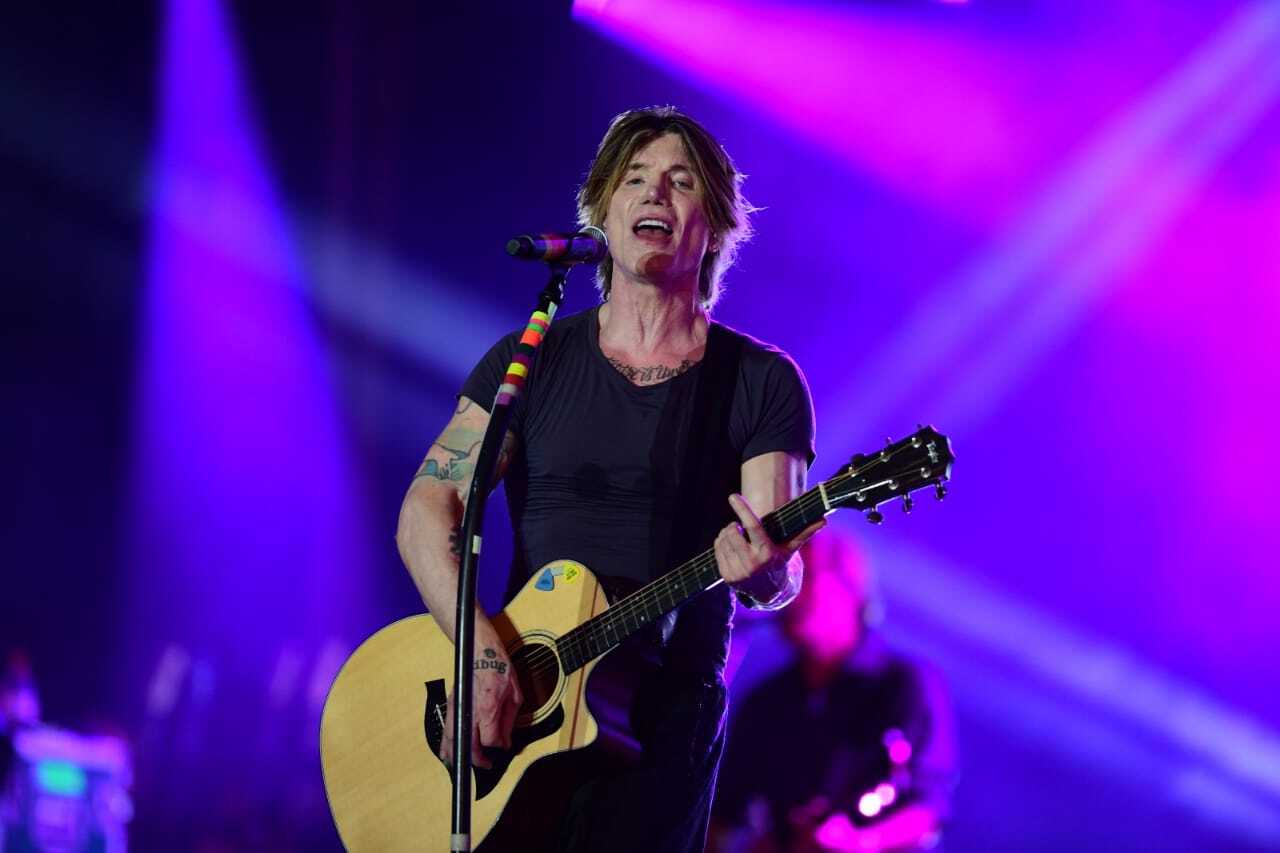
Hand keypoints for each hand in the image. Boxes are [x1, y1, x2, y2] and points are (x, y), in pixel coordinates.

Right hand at [439, 642, 522, 769]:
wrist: (480, 650)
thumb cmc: (499, 668)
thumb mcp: (514, 694)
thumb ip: (508, 721)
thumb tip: (505, 741)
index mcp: (488, 706)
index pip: (490, 738)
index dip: (497, 747)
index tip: (502, 747)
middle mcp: (470, 709)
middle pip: (468, 745)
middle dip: (477, 759)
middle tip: (486, 764)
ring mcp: (457, 707)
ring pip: (452, 740)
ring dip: (458, 756)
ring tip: (464, 767)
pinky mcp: (451, 705)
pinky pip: (446, 730)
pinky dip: (447, 744)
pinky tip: (448, 754)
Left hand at [715, 493, 823, 585]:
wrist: (770, 592)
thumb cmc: (780, 561)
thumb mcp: (791, 548)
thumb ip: (805, 532)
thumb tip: (824, 520)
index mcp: (767, 552)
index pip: (753, 527)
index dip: (742, 510)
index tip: (733, 496)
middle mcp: (752, 563)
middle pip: (732, 532)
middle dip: (734, 525)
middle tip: (740, 527)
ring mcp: (738, 571)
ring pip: (723, 539)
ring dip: (726, 533)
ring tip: (737, 537)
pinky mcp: (728, 577)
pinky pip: (717, 550)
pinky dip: (721, 543)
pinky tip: (731, 547)